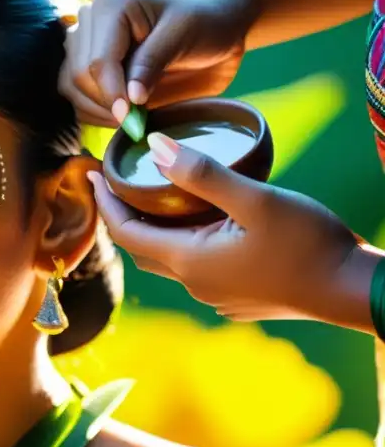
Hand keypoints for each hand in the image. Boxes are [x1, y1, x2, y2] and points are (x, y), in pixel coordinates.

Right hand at [59, 0, 261, 126]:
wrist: (216, 21)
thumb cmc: (206, 20)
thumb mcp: (185, 32)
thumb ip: (153, 62)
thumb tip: (130, 98)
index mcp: (110, 7)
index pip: (98, 62)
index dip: (112, 94)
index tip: (132, 117)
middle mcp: (88, 24)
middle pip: (78, 77)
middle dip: (107, 103)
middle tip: (139, 119)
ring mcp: (84, 46)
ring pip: (71, 90)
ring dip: (98, 111)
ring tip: (133, 118)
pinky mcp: (88, 67)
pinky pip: (77, 98)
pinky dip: (96, 113)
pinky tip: (125, 115)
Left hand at [87, 133, 375, 326]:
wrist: (352, 292)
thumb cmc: (309, 243)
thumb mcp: (255, 199)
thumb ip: (202, 174)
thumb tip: (152, 148)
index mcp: (188, 261)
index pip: (125, 232)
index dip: (105, 202)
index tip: (93, 173)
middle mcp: (193, 285)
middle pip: (140, 247)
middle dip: (122, 215)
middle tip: (115, 181)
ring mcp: (215, 296)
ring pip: (167, 259)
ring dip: (153, 230)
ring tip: (151, 195)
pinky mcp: (235, 298)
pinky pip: (193, 268)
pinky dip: (180, 243)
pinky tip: (197, 222)